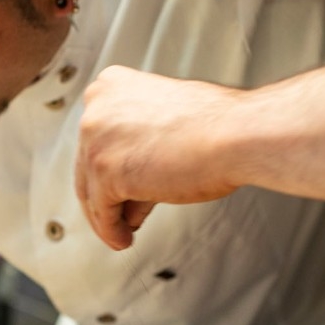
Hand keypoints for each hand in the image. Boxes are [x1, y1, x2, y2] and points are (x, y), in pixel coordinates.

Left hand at [75, 66, 240, 250]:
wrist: (235, 134)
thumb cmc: (215, 128)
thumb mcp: (165, 127)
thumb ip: (138, 148)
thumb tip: (124, 190)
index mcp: (110, 86)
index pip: (98, 137)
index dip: (110, 169)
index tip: (119, 190)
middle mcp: (96, 106)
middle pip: (89, 164)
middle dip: (106, 196)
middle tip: (120, 217)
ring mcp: (95, 136)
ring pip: (92, 190)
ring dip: (108, 217)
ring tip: (122, 234)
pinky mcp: (103, 168)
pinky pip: (102, 210)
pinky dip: (112, 229)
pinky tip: (123, 239)